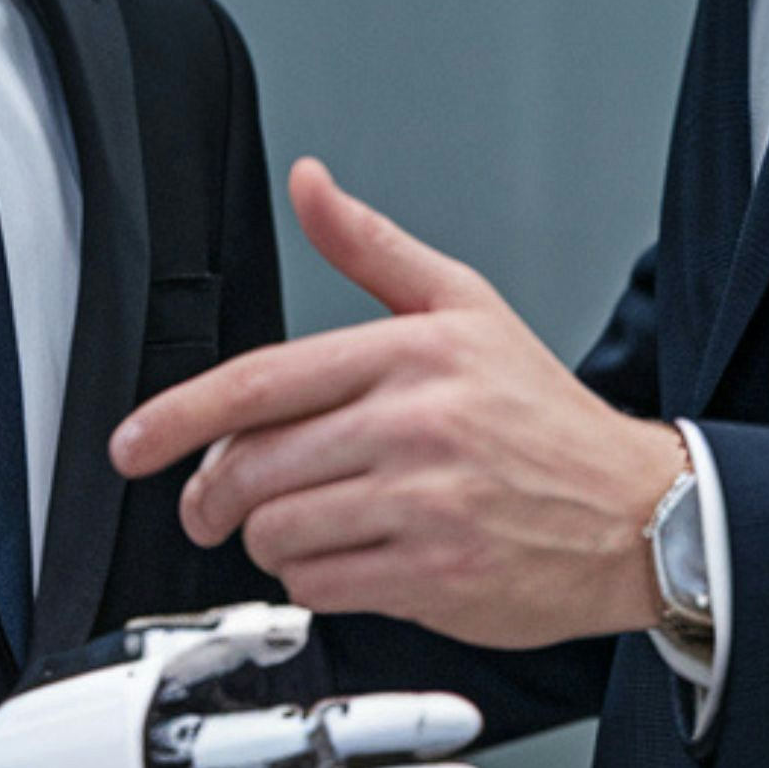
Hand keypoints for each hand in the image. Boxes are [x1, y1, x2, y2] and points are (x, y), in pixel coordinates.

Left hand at [109, 161, 683, 649]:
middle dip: (210, 494)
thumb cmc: (543, 413)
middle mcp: (417, 425)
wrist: (636, 512)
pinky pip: (321, 586)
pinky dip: (312, 580)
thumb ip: (371, 247)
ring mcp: (427, 505)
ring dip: (266, 539)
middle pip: (254, 467)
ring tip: (302, 523)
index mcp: (413, 353)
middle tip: (210, 504)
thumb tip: (310, 182)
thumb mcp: (464, 305)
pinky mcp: (436, 576)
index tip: (132, 444)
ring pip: (278, 532)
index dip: (177, 417)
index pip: (262, 382)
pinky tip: (345, 559)